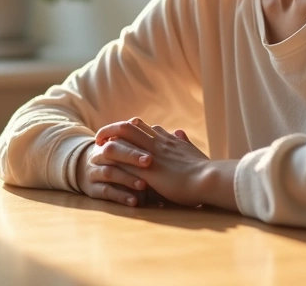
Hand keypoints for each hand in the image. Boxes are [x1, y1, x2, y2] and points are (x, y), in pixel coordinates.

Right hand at [74, 130, 154, 206]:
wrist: (91, 173)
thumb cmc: (118, 160)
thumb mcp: (127, 148)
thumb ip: (146, 142)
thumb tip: (173, 132)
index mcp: (110, 141)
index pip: (120, 135)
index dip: (134, 140)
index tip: (152, 147)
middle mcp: (99, 154)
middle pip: (112, 150)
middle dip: (130, 155)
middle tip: (149, 161)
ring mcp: (94, 171)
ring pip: (109, 172)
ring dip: (127, 178)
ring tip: (143, 185)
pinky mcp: (92, 189)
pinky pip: (105, 191)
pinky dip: (120, 196)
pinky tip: (134, 201)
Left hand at [95, 117, 212, 207]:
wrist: (209, 179)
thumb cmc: (205, 170)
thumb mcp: (194, 152)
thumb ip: (184, 143)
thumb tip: (179, 132)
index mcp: (169, 140)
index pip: (146, 127)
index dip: (131, 128)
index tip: (122, 132)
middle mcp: (158, 142)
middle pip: (130, 126)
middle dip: (114, 128)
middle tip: (102, 136)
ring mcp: (151, 153)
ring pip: (123, 136)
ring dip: (108, 138)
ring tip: (96, 146)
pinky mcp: (146, 169)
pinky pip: (123, 158)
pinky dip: (110, 156)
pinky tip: (101, 161)